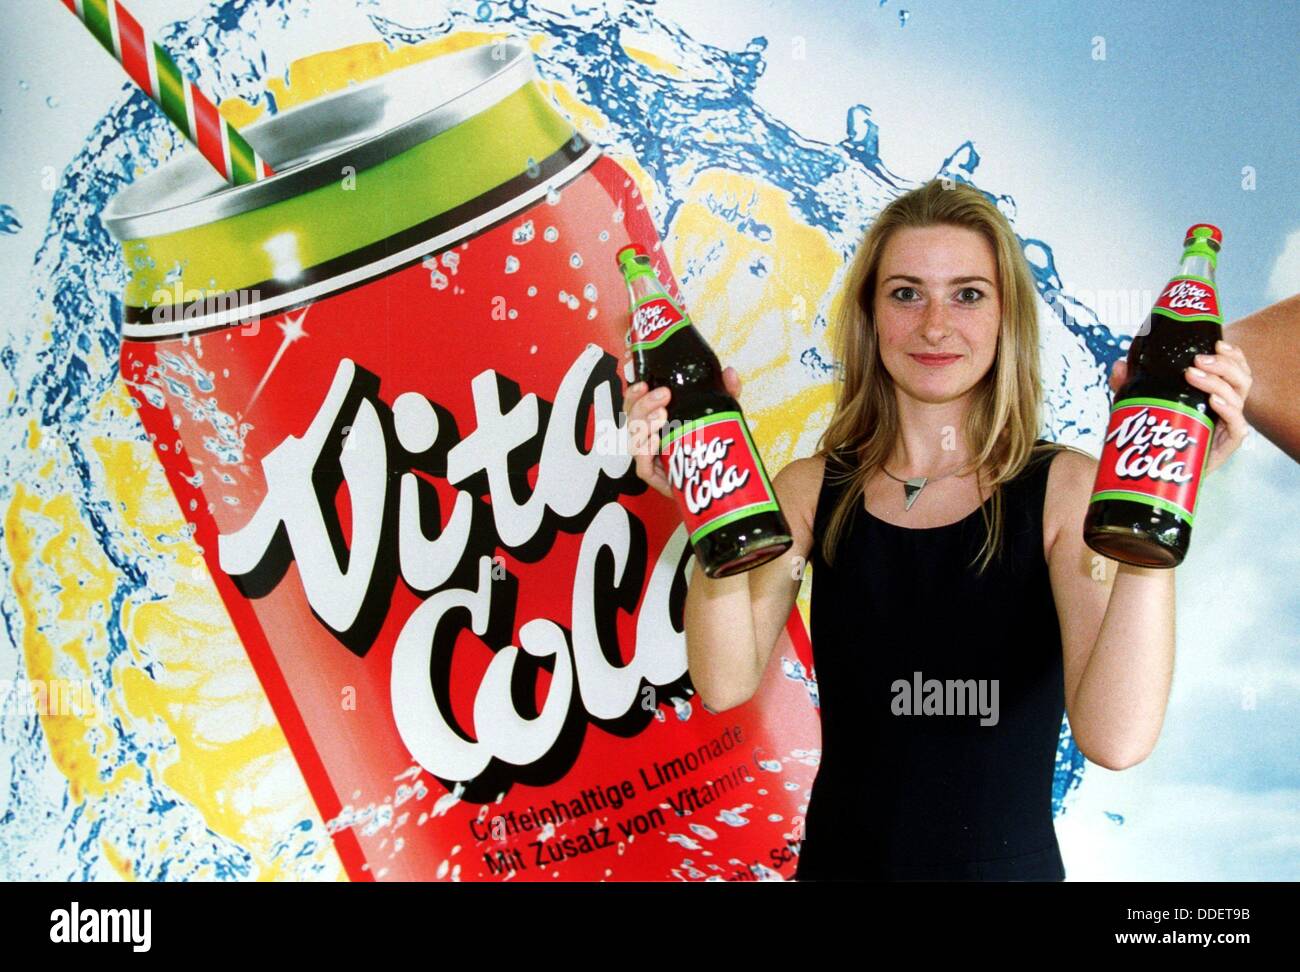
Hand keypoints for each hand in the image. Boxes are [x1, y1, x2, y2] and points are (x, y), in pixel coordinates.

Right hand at [619, 350, 742, 498]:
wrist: (718, 481)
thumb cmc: (711, 443)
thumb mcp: (719, 412)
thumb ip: (725, 392)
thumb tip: (729, 372)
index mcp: (654, 419)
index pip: (634, 403)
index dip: (633, 392)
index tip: (644, 383)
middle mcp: (647, 437)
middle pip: (632, 418)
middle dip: (644, 404)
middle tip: (664, 395)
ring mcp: (649, 459)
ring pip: (634, 440)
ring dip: (644, 425)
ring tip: (662, 416)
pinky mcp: (656, 479)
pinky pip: (642, 467)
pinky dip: (645, 453)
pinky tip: (656, 441)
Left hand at [1108, 338, 1252, 476]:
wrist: (1157, 473)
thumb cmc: (1157, 434)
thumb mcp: (1140, 404)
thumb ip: (1129, 386)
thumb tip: (1120, 365)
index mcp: (1215, 393)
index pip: (1235, 368)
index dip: (1232, 355)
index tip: (1217, 343)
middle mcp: (1226, 408)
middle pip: (1240, 378)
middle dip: (1223, 364)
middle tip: (1197, 360)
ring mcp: (1227, 427)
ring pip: (1239, 397)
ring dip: (1218, 382)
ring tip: (1193, 375)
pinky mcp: (1225, 447)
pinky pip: (1238, 427)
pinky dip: (1229, 411)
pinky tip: (1213, 401)